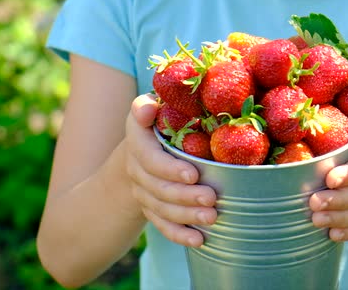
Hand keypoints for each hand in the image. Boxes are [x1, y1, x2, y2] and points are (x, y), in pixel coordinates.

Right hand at [124, 94, 216, 246]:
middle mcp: (136, 167)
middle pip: (158, 187)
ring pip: (161, 208)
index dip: (169, 168)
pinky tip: (199, 241)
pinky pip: (162, 225)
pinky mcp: (151, 208)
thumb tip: (148, 109)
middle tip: (212, 198)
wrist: (140, 148)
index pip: (148, 157)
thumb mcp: (151, 106)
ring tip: (211, 217)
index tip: (193, 174)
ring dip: (186, 216)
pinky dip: (180, 235)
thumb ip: (147, 106)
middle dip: (185, 196)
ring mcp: (143, 191)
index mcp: (138, 140)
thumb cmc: (160, 119)